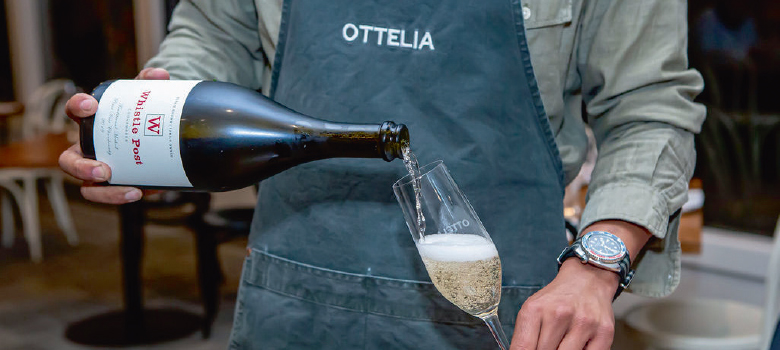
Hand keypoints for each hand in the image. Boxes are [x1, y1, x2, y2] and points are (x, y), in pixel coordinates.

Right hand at [58, 68, 169, 203]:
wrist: (155, 132)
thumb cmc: (140, 113)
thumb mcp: (144, 97)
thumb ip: (149, 84)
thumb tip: (161, 75)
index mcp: (91, 122)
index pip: (74, 111)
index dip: (77, 106)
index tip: (90, 106)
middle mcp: (88, 149)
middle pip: (69, 161)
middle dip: (81, 167)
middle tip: (103, 170)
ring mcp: (99, 170)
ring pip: (88, 188)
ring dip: (104, 192)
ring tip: (128, 190)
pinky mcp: (116, 184)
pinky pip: (111, 195)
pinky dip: (121, 195)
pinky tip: (139, 192)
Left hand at [510, 220, 650, 349]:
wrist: (588, 279)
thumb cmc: (558, 298)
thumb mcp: (532, 310)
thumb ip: (524, 335)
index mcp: (536, 309)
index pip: (523, 348)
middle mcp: (559, 314)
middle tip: (548, 344)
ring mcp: (584, 323)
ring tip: (561, 343)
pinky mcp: (604, 332)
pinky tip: (578, 345)